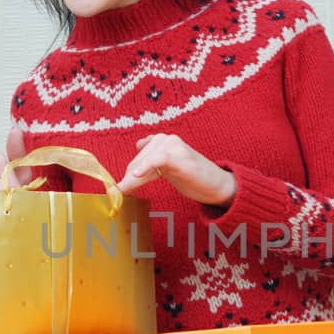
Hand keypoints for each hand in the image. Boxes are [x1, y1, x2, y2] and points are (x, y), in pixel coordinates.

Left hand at [118, 133, 236, 206]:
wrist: (218, 185)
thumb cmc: (193, 178)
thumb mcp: (166, 172)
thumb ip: (149, 167)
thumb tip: (127, 174)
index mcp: (162, 141)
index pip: (138, 158)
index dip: (127, 175)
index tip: (115, 189)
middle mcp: (167, 139)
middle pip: (138, 161)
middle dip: (130, 179)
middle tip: (121, 194)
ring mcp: (174, 146)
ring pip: (144, 162)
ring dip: (133, 179)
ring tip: (126, 191)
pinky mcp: (181, 156)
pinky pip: (159, 159)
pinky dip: (146, 166)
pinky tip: (136, 175)